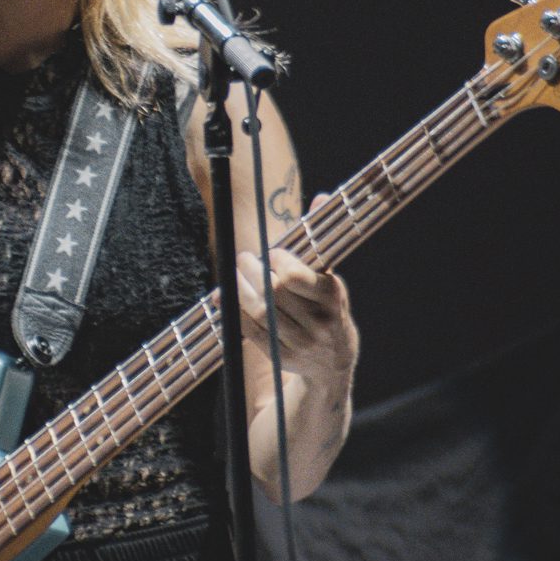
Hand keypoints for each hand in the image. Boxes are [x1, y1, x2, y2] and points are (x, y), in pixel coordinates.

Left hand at [236, 200, 358, 386]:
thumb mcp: (330, 278)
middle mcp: (319, 322)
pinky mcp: (282, 357)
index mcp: (333, 298)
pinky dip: (235, 312)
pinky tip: (225, 297)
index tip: (271, 253)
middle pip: (275, 292)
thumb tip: (319, 197)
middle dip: (253, 272)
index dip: (278, 261)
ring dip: (240, 290)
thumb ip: (319, 241)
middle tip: (244, 258)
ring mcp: (300, 342)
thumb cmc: (329, 309)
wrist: (333, 363)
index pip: (296, 277)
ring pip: (261, 312)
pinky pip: (251, 332)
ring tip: (234, 274)